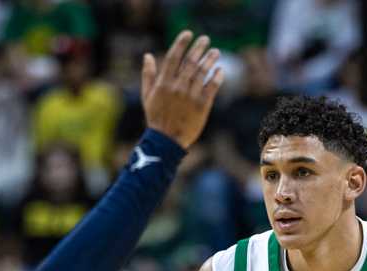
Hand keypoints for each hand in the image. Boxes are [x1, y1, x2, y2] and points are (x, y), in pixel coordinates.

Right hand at [141, 31, 223, 148]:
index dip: (181, 43)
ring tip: (215, 52)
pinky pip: (212, 86)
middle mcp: (177, 87)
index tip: (188, 33)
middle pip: (190, 62)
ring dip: (210, 60)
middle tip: (206, 40)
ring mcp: (190, 96)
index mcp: (163, 83)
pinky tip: (220, 70)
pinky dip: (217, 76)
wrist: (167, 141)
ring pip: (202, 72)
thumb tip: (147, 55)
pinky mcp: (202, 105)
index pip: (173, 57)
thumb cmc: (156, 118)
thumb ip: (148, 75)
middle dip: (199, 48)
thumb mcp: (147, 96)